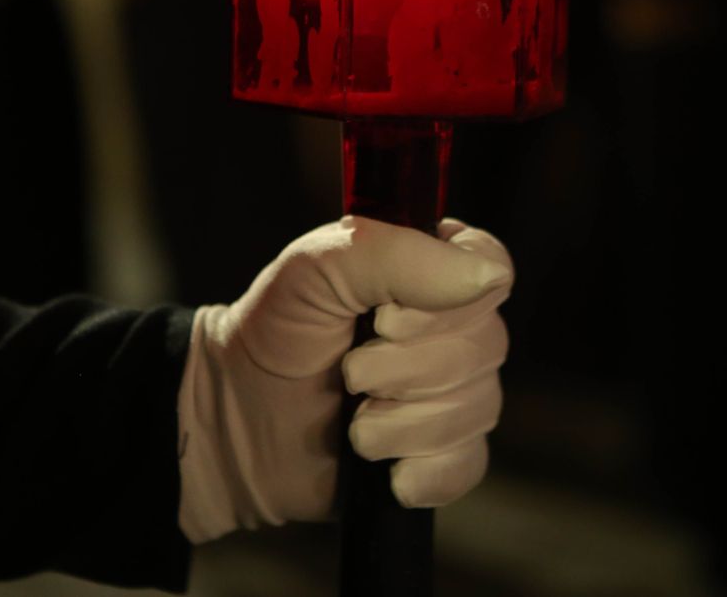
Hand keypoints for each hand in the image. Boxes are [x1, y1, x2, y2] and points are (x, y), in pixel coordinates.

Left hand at [176, 215, 512, 542]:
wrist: (236, 419)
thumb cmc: (276, 331)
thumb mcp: (315, 268)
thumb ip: (393, 254)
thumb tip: (487, 276)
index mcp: (431, 267)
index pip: (490, 269)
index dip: (448, 304)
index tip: (385, 320)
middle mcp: (454, 326)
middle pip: (487, 345)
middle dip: (407, 370)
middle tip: (349, 372)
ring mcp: (453, 391)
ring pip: (478, 407)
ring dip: (404, 423)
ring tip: (353, 423)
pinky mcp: (443, 451)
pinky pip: (469, 464)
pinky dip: (426, 471)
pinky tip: (387, 471)